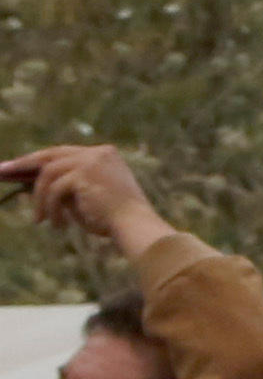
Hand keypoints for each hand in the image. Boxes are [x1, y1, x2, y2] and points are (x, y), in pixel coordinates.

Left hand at [5, 146, 172, 259]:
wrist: (134, 225)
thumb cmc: (113, 218)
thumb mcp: (85, 198)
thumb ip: (63, 188)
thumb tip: (30, 186)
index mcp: (104, 154)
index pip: (62, 153)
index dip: (37, 161)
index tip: (16, 168)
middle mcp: (98, 152)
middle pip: (51, 154)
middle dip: (23, 164)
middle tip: (2, 172)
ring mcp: (92, 160)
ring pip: (48, 174)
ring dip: (40, 199)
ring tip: (41, 220)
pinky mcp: (84, 172)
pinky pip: (54, 189)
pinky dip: (50, 208)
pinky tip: (55, 224)